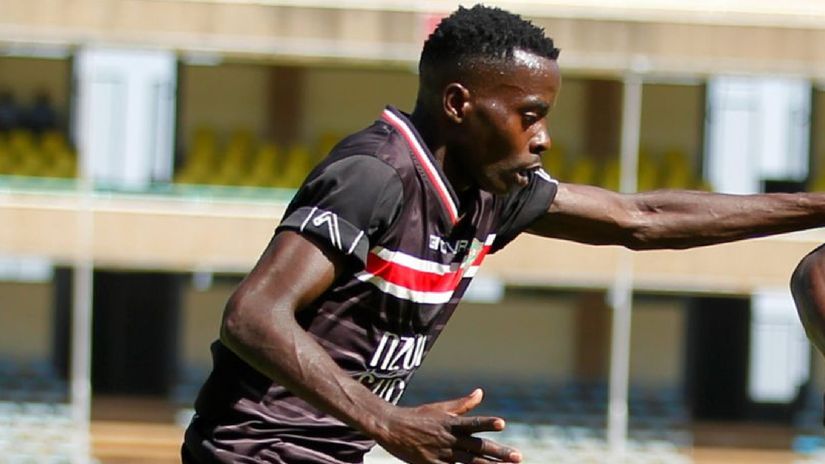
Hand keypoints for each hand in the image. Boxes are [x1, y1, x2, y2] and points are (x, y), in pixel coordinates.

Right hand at [374, 388, 521, 463]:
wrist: (391, 428)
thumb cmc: (418, 416)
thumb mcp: (440, 408)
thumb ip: (462, 404)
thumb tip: (481, 393)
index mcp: (451, 423)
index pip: (473, 423)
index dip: (487, 423)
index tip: (502, 423)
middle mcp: (449, 439)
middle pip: (477, 447)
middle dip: (499, 453)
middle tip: (518, 457)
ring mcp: (441, 454)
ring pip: (470, 463)